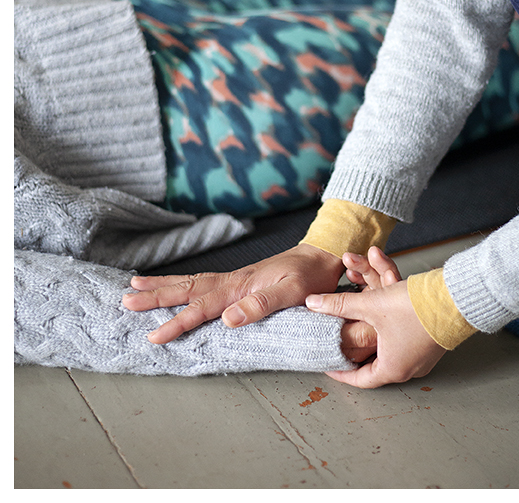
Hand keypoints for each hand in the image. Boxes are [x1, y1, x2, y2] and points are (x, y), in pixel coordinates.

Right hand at [122, 243, 343, 343]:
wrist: (320, 256)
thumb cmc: (308, 278)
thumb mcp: (292, 294)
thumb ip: (261, 305)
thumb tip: (227, 319)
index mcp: (239, 287)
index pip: (201, 307)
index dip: (177, 322)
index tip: (154, 335)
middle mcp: (231, 281)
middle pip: (187, 289)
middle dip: (156, 297)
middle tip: (125, 301)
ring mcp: (233, 280)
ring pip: (191, 283)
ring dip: (163, 287)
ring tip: (135, 287)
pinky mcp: (238, 281)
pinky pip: (203, 283)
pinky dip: (183, 284)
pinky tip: (175, 287)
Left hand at [306, 248, 446, 387]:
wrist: (456, 298)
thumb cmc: (417, 308)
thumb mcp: (371, 304)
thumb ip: (339, 304)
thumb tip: (313, 303)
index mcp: (392, 368)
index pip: (359, 379)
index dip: (340, 372)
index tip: (328, 364)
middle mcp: (409, 367)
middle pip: (373, 364)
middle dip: (355, 351)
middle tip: (340, 345)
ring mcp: (422, 356)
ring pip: (388, 349)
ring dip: (371, 336)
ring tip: (357, 327)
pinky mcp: (430, 341)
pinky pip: (403, 341)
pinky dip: (388, 330)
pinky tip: (382, 316)